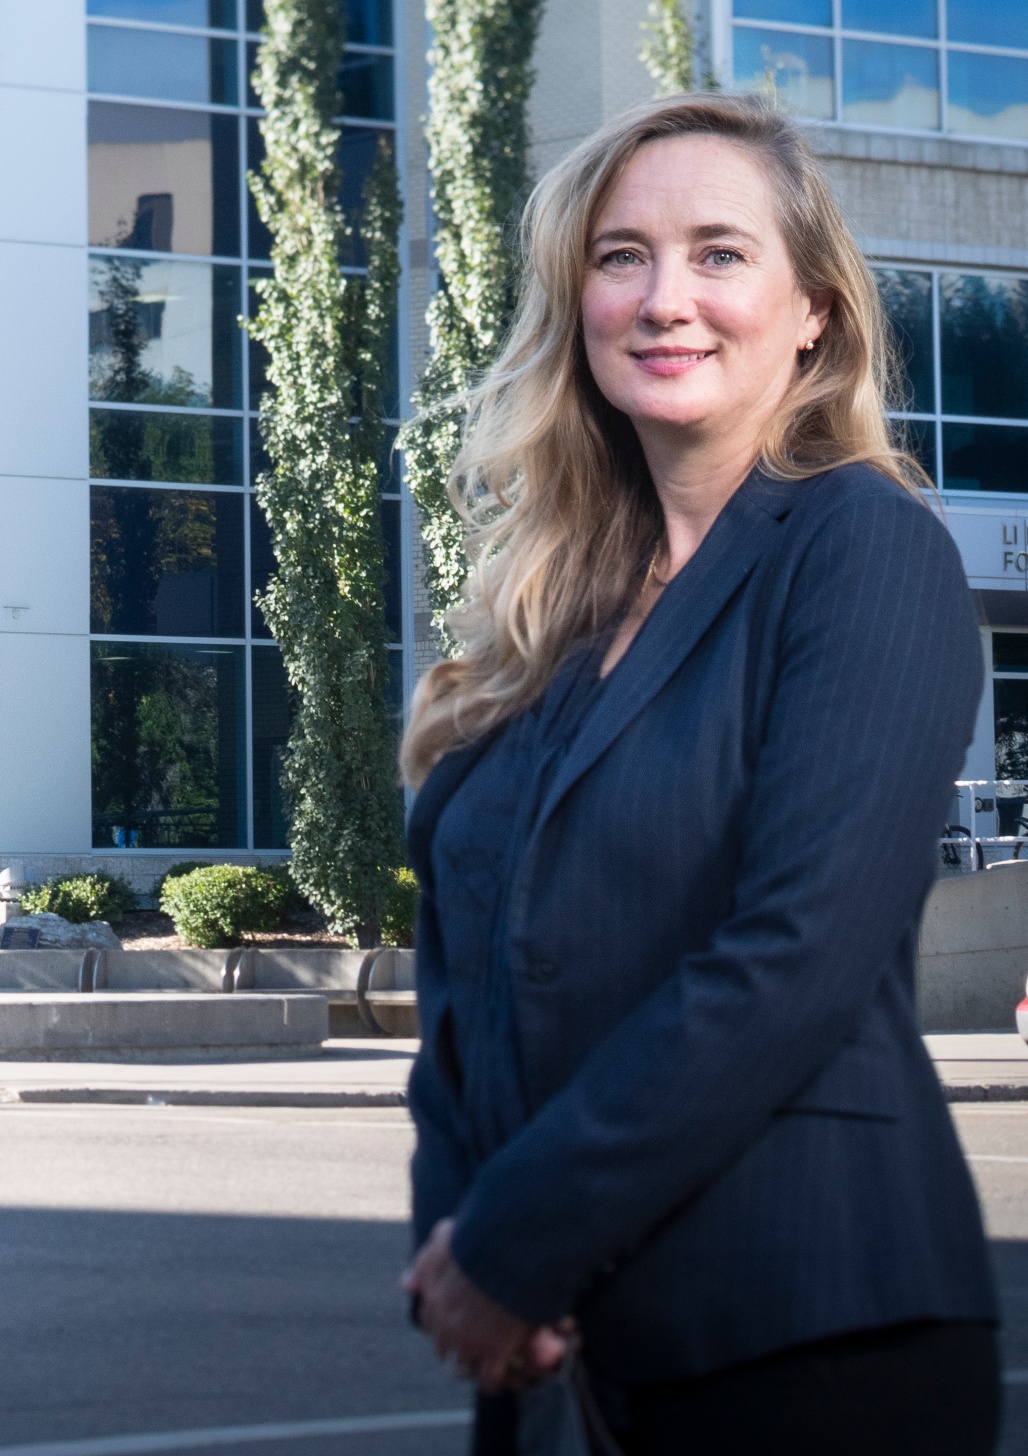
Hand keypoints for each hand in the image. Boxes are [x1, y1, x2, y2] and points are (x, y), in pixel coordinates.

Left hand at [402, 1218, 570, 1392]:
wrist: (505, 1250)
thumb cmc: (477, 1237)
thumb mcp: (443, 1238)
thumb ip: (424, 1262)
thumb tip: (406, 1285)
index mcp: (433, 1297)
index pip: (428, 1320)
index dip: (440, 1320)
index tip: (453, 1320)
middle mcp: (446, 1323)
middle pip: (443, 1344)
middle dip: (453, 1342)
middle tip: (469, 1340)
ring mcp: (468, 1340)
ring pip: (463, 1363)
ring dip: (471, 1361)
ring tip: (484, 1358)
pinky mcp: (493, 1351)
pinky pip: (488, 1377)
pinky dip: (491, 1380)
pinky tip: (496, 1376)